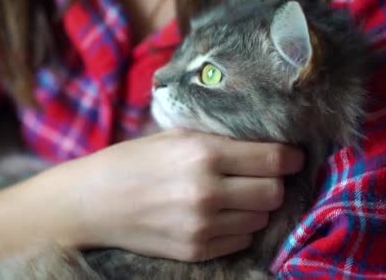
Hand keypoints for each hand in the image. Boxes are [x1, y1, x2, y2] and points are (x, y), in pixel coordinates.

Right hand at [70, 129, 303, 261]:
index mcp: (202, 154)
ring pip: (260, 218)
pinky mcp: (196, 250)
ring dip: (256, 206)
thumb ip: (218, 140)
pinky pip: (241, 239)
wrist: (92, 202)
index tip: (293, 157)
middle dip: (275, 182)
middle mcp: (207, 191)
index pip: (273, 160)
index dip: (291, 158)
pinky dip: (239, 227)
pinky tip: (220, 214)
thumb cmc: (131, 161)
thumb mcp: (173, 136)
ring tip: (237, 195)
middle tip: (263, 176)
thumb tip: (262, 141)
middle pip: (274, 192)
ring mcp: (202, 226)